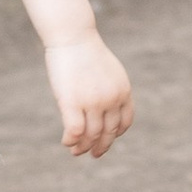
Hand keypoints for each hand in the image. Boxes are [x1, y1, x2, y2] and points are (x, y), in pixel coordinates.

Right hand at [44, 31, 132, 159]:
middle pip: (108, 132)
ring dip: (83, 147)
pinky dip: (70, 140)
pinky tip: (66, 142)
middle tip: (93, 154)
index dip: (116, 134)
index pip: (124, 122)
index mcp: (123, 91)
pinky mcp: (72, 103)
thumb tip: (107, 106)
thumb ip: (111, 89)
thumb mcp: (108, 71)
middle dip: (101, 147)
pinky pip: (74, 131)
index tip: (107, 139)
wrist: (73, 37)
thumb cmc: (87, 52)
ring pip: (90, 135)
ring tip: (76, 152)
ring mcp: (92, 102)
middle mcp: (111, 99)